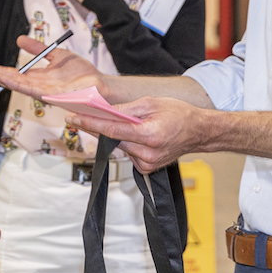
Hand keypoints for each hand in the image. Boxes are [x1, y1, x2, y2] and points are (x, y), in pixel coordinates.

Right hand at [0, 35, 105, 100]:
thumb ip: (38, 49)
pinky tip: (5, 78)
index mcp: (36, 78)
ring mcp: (42, 92)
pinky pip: (32, 87)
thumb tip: (18, 39)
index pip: (10, 73)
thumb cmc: (82, 74)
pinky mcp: (52, 95)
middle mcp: (35, 87)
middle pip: (7, 78)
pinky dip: (18, 82)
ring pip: (15, 83)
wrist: (101, 86)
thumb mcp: (57, 56)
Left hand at [65, 96, 212, 172]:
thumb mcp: (151, 103)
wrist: (198, 132)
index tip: (73, 118)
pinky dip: (125, 143)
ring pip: (119, 147)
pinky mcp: (147, 168)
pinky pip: (127, 154)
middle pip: (112, 140)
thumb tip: (103, 112)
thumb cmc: (178, 114)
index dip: (89, 124)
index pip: (111, 130)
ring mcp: (148, 164)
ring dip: (113, 135)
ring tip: (120, 122)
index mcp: (150, 135)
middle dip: (98, 127)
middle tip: (82, 115)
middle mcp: (148, 153)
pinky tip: (133, 135)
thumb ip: (125, 110)